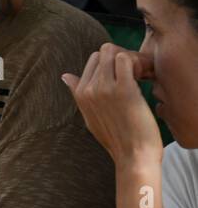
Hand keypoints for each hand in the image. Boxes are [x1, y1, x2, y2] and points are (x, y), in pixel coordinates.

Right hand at [62, 42, 164, 166]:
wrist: (134, 156)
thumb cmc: (116, 139)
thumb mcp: (89, 116)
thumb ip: (78, 94)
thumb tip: (65, 76)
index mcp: (80, 93)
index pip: (93, 60)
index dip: (110, 64)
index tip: (123, 77)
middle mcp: (89, 89)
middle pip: (102, 52)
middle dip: (118, 58)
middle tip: (132, 74)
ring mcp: (104, 88)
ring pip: (111, 51)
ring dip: (127, 58)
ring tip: (137, 74)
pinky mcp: (124, 90)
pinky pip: (125, 59)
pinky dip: (135, 63)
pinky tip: (142, 77)